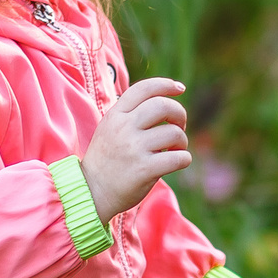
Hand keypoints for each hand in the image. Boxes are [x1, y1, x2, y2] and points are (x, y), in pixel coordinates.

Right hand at [82, 77, 189, 222]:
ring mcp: (134, 148)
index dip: (166, 85)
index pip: (144, 89)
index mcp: (115, 115)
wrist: (92, 191)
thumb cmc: (107, 160)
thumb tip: (166, 101)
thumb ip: (131, 114)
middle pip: (163, 106)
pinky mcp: (145, 169)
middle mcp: (124, 128)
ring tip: (174, 149)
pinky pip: (179, 158)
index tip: (180, 88)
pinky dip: (184, 159)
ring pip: (174, 133)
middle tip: (179, 126)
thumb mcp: (110, 129)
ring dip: (182, 141)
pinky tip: (176, 162)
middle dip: (179, 114)